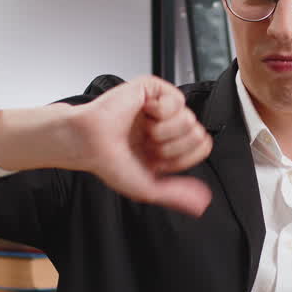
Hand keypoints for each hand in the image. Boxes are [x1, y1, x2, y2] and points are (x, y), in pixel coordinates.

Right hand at [0, 76, 212, 216]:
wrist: (89, 142)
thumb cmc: (108, 162)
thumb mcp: (146, 188)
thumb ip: (176, 195)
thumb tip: (202, 203)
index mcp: (166, 147)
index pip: (200, 148)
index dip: (182, 158)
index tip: (158, 160)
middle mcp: (165, 127)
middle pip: (198, 133)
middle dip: (174, 146)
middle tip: (149, 146)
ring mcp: (159, 108)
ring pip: (189, 118)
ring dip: (165, 131)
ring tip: (144, 131)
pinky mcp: (152, 89)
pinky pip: (177, 100)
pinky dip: (160, 111)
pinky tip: (143, 113)